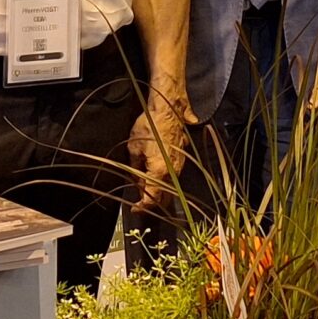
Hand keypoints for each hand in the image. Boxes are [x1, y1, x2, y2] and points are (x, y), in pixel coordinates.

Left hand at [127, 92, 190, 210]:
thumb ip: (135, 169)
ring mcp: (180, 166)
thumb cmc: (149, 127)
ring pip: (170, 187)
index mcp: (159, 172)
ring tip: (146, 188)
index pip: (152, 199)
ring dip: (159, 191)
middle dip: (152, 202)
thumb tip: (136, 181)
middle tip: (141, 202)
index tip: (135, 208)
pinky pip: (174, 176)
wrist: (168, 110)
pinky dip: (165, 180)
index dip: (142, 207)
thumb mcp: (134, 148)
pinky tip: (156, 175)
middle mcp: (173, 172)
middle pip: (164, 197)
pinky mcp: (183, 158)